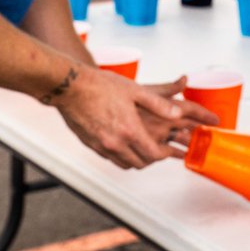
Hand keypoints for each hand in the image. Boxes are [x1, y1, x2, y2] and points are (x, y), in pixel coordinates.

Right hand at [50, 65, 211, 168]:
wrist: (72, 88)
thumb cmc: (102, 86)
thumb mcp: (137, 91)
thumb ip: (160, 105)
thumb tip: (177, 113)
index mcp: (130, 130)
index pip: (153, 155)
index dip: (164, 154)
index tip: (169, 149)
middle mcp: (115, 143)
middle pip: (140, 163)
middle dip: (152, 158)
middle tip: (158, 149)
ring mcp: (101, 147)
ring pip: (124, 164)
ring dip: (136, 159)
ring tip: (143, 148)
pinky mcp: (91, 146)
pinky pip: (110, 158)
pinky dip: (121, 156)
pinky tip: (124, 143)